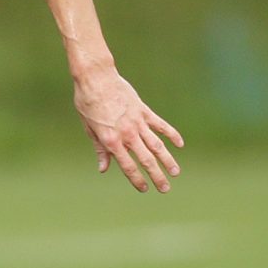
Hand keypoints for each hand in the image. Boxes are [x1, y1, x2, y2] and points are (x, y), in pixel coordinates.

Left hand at [74, 70, 183, 192]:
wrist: (96, 77)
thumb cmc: (87, 102)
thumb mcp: (89, 128)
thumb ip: (99, 148)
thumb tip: (103, 168)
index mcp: (111, 140)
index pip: (127, 166)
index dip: (136, 180)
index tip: (145, 189)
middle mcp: (127, 134)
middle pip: (146, 160)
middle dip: (156, 176)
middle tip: (165, 189)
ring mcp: (137, 122)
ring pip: (157, 145)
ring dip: (168, 160)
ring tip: (176, 172)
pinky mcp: (144, 110)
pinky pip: (160, 125)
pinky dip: (171, 134)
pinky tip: (179, 144)